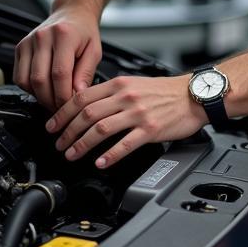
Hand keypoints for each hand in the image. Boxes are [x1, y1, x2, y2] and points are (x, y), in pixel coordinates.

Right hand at [14, 4, 101, 110]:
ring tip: (52, 100)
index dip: (64, 95)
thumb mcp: (94, 51)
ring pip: (26, 80)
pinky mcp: (20, 47)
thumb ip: (86, 73)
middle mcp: (43, 37)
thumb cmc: (84, 32)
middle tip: (61, 108)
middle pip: (40, 79)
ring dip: (39, 96)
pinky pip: (19, 76)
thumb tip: (77, 94)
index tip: (70, 106)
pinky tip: (43, 89)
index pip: (59, 74)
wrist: (72, 13)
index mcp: (64, 35)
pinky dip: (29, 88)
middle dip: (50, 100)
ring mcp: (28, 42)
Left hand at [47, 74, 206, 167]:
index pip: (82, 97)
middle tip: (58, 144)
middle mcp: (126, 97)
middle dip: (67, 132)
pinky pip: (125, 144)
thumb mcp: (135, 83)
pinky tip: (101, 163)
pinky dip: (110, 155)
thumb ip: (112, 93)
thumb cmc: (166, 91)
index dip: (62, 113)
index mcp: (120, 84)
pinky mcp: (150, 129)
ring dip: (81, 145)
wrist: (194, 95)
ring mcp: (138, 113)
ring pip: (100, 129)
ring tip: (72, 155)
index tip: (53, 126)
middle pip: (86, 115)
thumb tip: (86, 105)